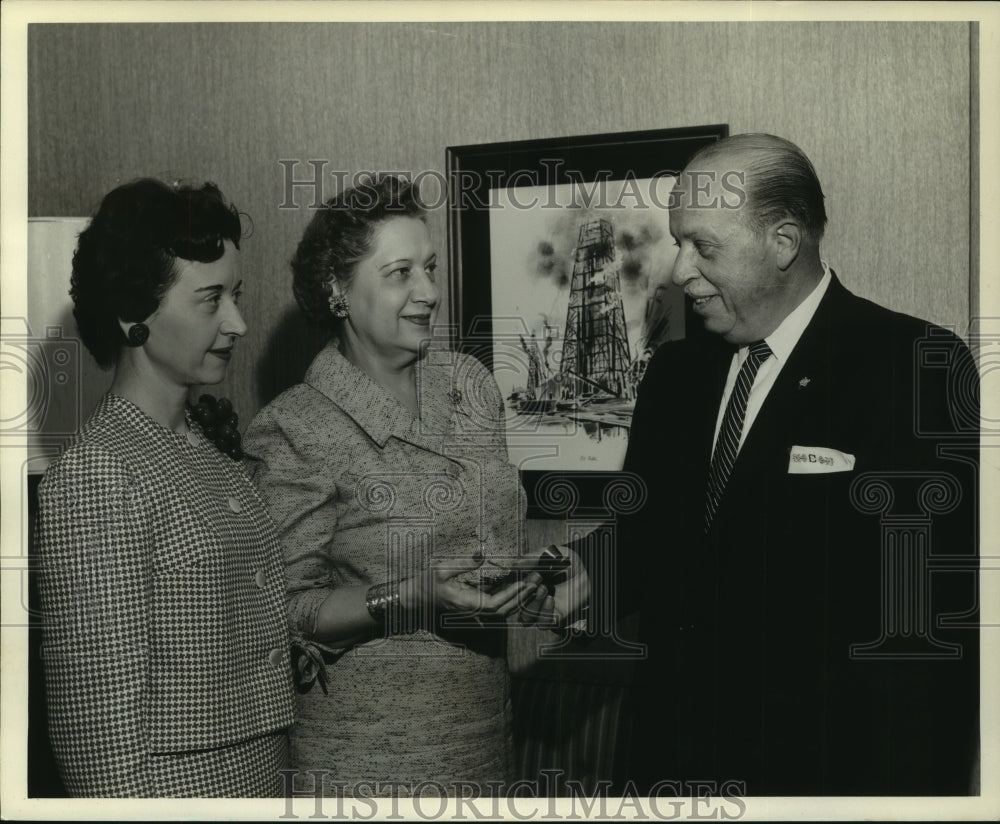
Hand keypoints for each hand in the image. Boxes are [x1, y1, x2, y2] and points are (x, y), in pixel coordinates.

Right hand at [399, 553, 543, 625]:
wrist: (416, 598)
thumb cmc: (427, 583)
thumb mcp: (442, 569)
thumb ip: (463, 564)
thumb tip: (481, 554)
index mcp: (466, 604)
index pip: (495, 605)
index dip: (511, 596)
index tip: (524, 584)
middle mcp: (473, 612)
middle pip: (503, 611)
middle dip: (521, 598)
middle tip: (536, 582)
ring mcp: (474, 612)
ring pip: (502, 612)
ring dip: (518, 599)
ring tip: (533, 584)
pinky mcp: (475, 608)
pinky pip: (497, 608)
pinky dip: (510, 600)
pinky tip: (520, 588)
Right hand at [511, 545, 589, 628]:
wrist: (588, 570)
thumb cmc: (567, 561)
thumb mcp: (546, 554)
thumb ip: (530, 559)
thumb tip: (513, 565)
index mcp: (526, 584)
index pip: (510, 592)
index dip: (512, 587)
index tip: (520, 576)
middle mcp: (531, 599)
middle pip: (515, 608)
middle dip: (522, 594)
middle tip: (536, 579)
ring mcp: (542, 610)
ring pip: (525, 619)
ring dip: (532, 605)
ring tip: (544, 589)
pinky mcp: (555, 618)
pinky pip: (543, 624)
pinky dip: (544, 612)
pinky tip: (550, 599)